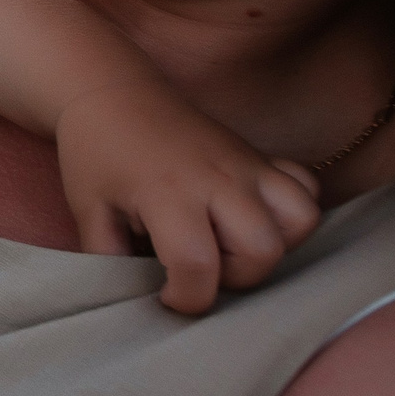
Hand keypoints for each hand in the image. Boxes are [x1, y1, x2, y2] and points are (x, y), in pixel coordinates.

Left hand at [55, 80, 322, 313]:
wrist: (113, 92)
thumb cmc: (97, 153)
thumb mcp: (88, 211)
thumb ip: (110, 260)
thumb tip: (134, 303)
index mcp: (167, 192)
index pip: (197, 265)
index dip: (186, 298)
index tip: (166, 295)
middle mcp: (218, 178)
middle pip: (262, 250)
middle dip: (235, 277)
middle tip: (198, 266)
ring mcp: (247, 164)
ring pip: (300, 220)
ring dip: (273, 246)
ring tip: (230, 244)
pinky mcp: (261, 156)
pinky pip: (306, 187)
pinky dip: (292, 210)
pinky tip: (254, 215)